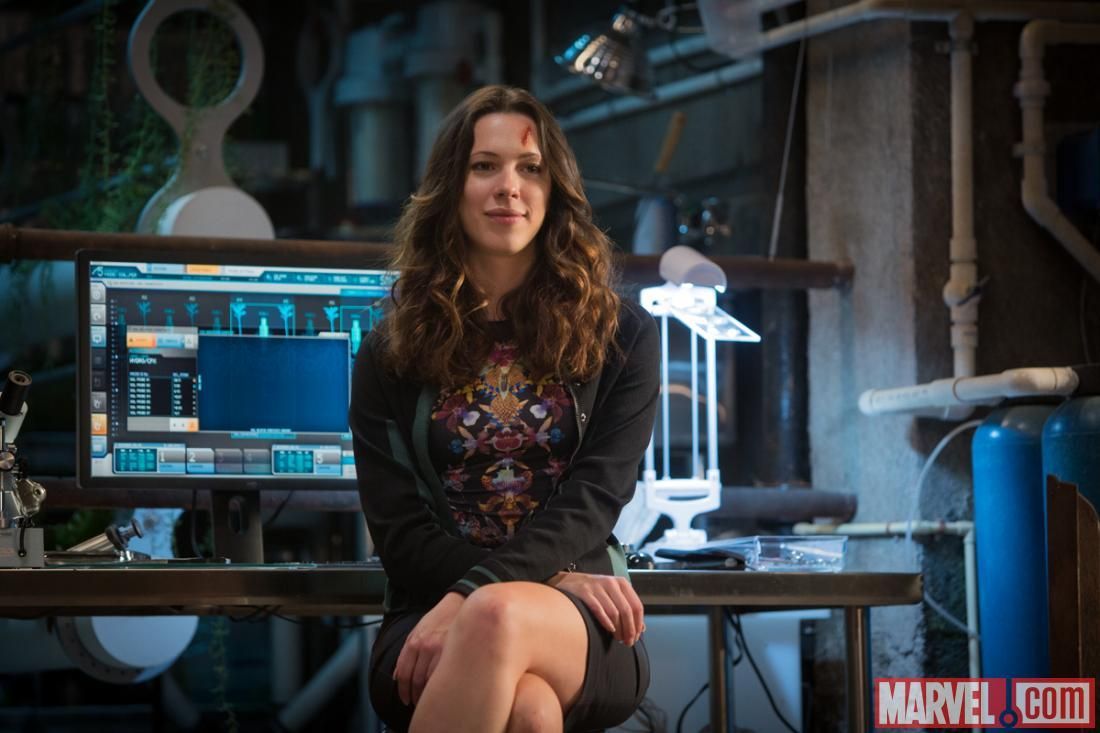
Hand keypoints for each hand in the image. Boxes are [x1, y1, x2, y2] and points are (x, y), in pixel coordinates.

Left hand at [394, 591, 463, 705]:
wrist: (461, 604)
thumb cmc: (440, 619)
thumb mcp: (418, 631)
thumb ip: (406, 653)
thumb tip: (396, 676)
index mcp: (414, 642)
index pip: (403, 673)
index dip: (403, 690)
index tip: (405, 699)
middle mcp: (425, 645)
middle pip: (415, 679)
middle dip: (414, 695)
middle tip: (416, 703)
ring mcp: (440, 648)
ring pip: (429, 680)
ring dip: (427, 694)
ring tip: (429, 700)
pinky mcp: (455, 650)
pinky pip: (444, 675)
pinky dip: (440, 686)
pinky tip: (441, 690)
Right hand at [549, 571, 645, 645]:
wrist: (570, 582)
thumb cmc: (594, 591)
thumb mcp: (613, 595)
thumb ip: (627, 608)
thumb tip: (641, 629)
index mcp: (621, 583)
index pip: (637, 606)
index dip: (638, 624)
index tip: (636, 636)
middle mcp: (611, 583)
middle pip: (627, 610)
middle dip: (629, 629)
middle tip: (628, 642)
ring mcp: (597, 587)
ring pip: (614, 612)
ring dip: (618, 629)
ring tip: (618, 638)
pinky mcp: (584, 592)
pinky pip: (598, 610)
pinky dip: (606, 622)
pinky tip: (609, 630)